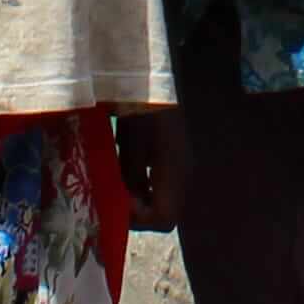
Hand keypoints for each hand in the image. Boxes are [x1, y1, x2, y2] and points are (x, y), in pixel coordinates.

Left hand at [115, 108, 186, 233]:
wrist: (156, 84)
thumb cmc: (142, 113)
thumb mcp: (132, 147)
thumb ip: (132, 179)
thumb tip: (128, 205)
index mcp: (174, 173)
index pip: (164, 219)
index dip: (140, 219)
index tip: (121, 201)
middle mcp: (184, 175)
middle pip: (168, 215)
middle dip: (141, 213)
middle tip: (119, 196)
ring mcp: (184, 167)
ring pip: (167, 202)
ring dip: (144, 202)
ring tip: (122, 185)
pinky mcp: (179, 160)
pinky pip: (166, 188)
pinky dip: (149, 190)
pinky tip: (132, 174)